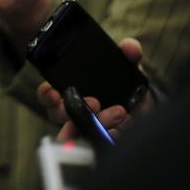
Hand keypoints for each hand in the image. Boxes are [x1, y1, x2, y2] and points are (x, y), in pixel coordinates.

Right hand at [36, 38, 155, 140]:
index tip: (54, 92)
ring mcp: (86, 125)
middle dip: (73, 111)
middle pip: (60, 116)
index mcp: (67, 88)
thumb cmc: (122, 77)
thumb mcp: (124, 61)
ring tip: (119, 114)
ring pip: (79, 132)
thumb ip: (128, 50)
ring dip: (96, 125)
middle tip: (95, 102)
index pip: (47, 94)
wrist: (142, 99)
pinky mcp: (102, 137)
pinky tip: (124, 126)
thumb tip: (130, 47)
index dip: (47, 95)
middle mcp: (72, 109)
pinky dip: (111, 135)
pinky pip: (99, 142)